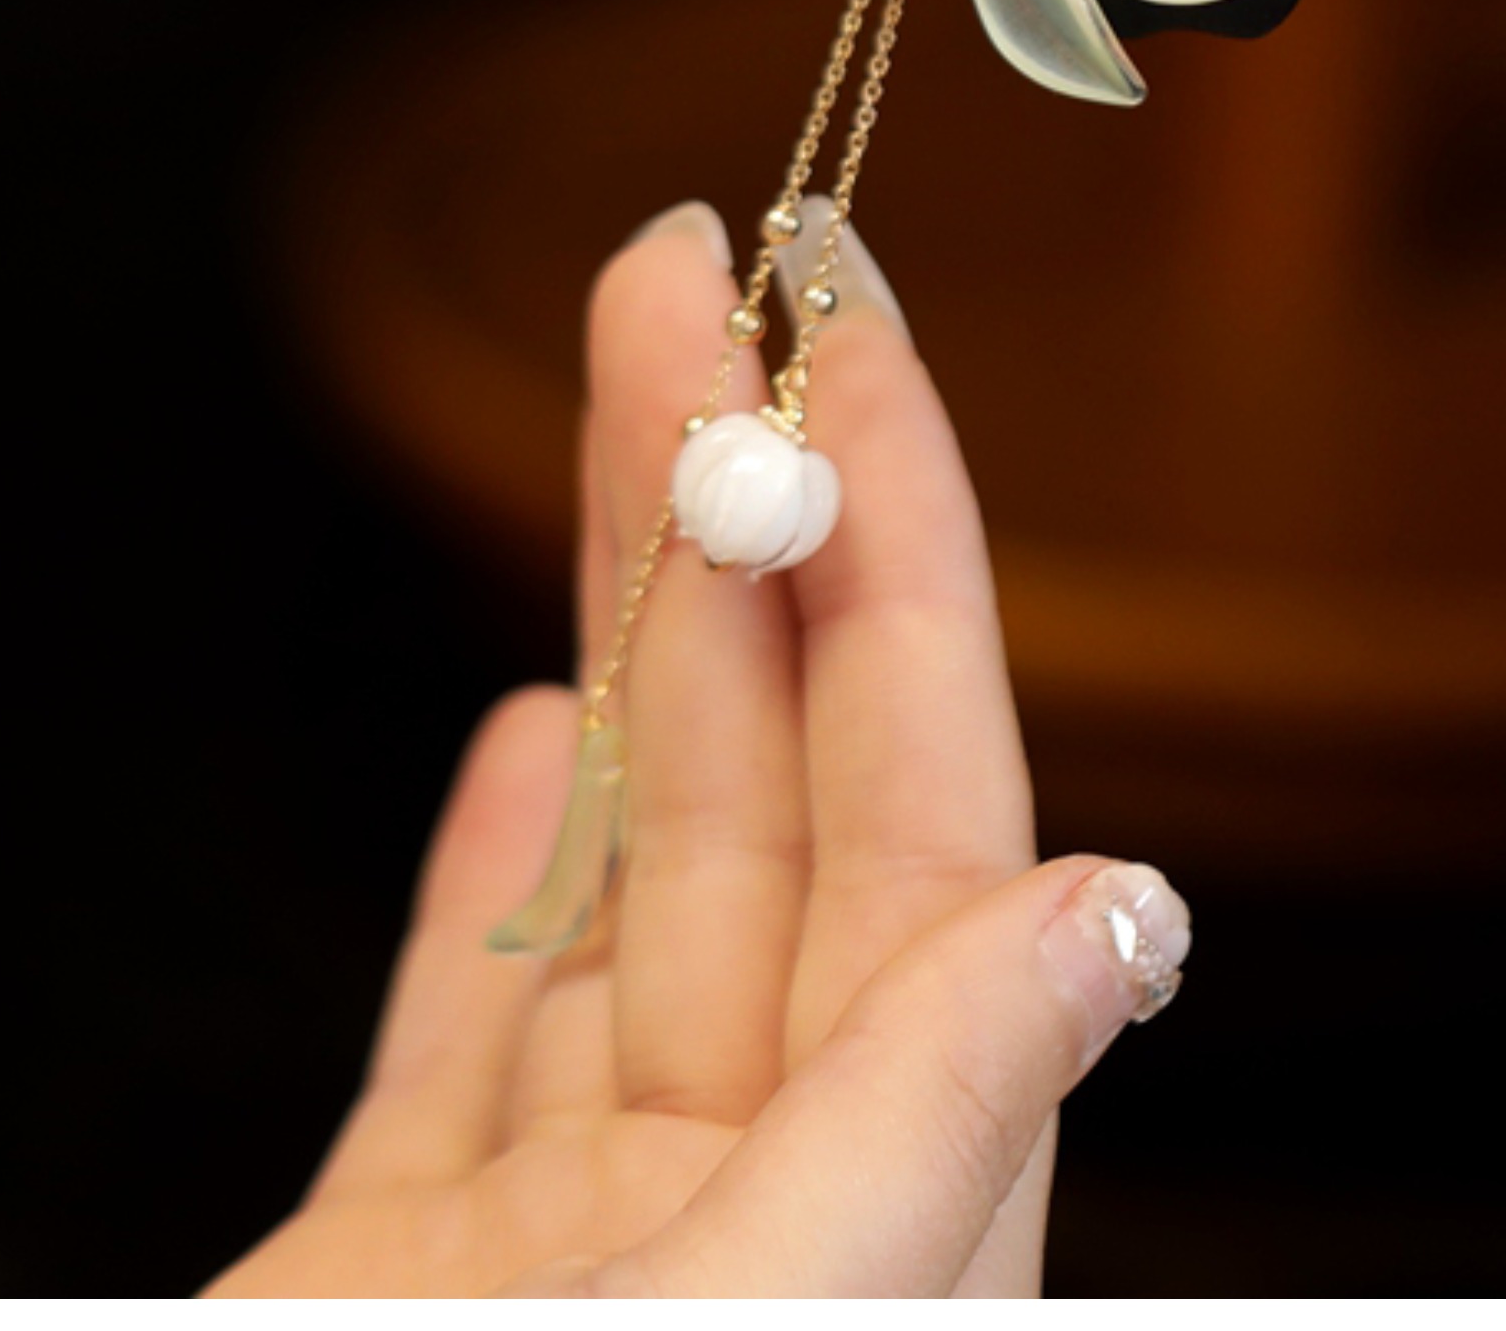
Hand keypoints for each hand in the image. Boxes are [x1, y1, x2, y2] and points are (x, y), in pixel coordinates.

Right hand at [213, 218, 1188, 1294]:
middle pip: (759, 781)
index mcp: (884, 1209)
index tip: (849, 339)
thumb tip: (1110, 908)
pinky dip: (499, 860)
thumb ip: (926, 1119)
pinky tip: (528, 724)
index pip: (920, 810)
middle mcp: (749, 1192)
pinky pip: (471, 1011)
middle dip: (722, 502)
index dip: (896, 551)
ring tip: (615, 408)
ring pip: (622, 854)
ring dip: (617, 616)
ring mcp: (567, 1224)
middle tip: (678, 279)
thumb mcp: (768, 1317)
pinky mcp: (395, 1252)